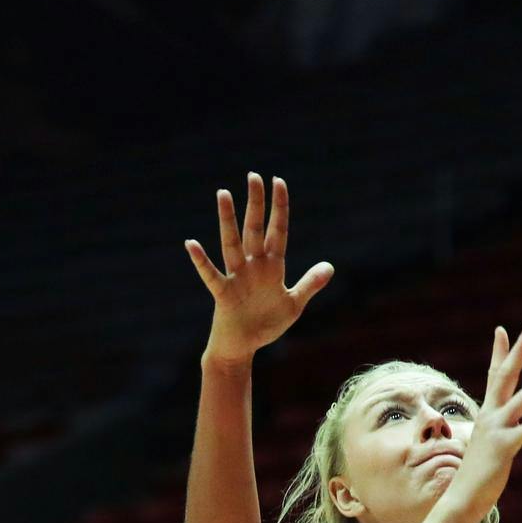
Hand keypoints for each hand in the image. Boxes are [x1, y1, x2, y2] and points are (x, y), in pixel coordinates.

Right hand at [184, 175, 331, 365]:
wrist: (243, 346)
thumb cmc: (266, 324)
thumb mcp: (293, 304)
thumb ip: (310, 284)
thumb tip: (329, 267)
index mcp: (271, 267)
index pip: (277, 231)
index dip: (279, 208)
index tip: (278, 181)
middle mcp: (253, 267)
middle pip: (254, 229)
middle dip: (256, 204)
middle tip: (254, 176)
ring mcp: (237, 278)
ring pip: (232, 243)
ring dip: (228, 220)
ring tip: (223, 194)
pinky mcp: (224, 294)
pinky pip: (210, 275)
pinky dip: (201, 261)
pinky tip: (192, 244)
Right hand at [437, 321, 521, 522]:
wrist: (462, 499)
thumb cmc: (478, 480)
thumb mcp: (490, 451)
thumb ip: (501, 437)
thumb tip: (510, 436)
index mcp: (487, 414)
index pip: (494, 377)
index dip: (499, 353)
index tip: (502, 330)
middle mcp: (490, 415)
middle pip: (505, 374)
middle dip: (519, 349)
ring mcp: (496, 428)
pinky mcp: (504, 445)